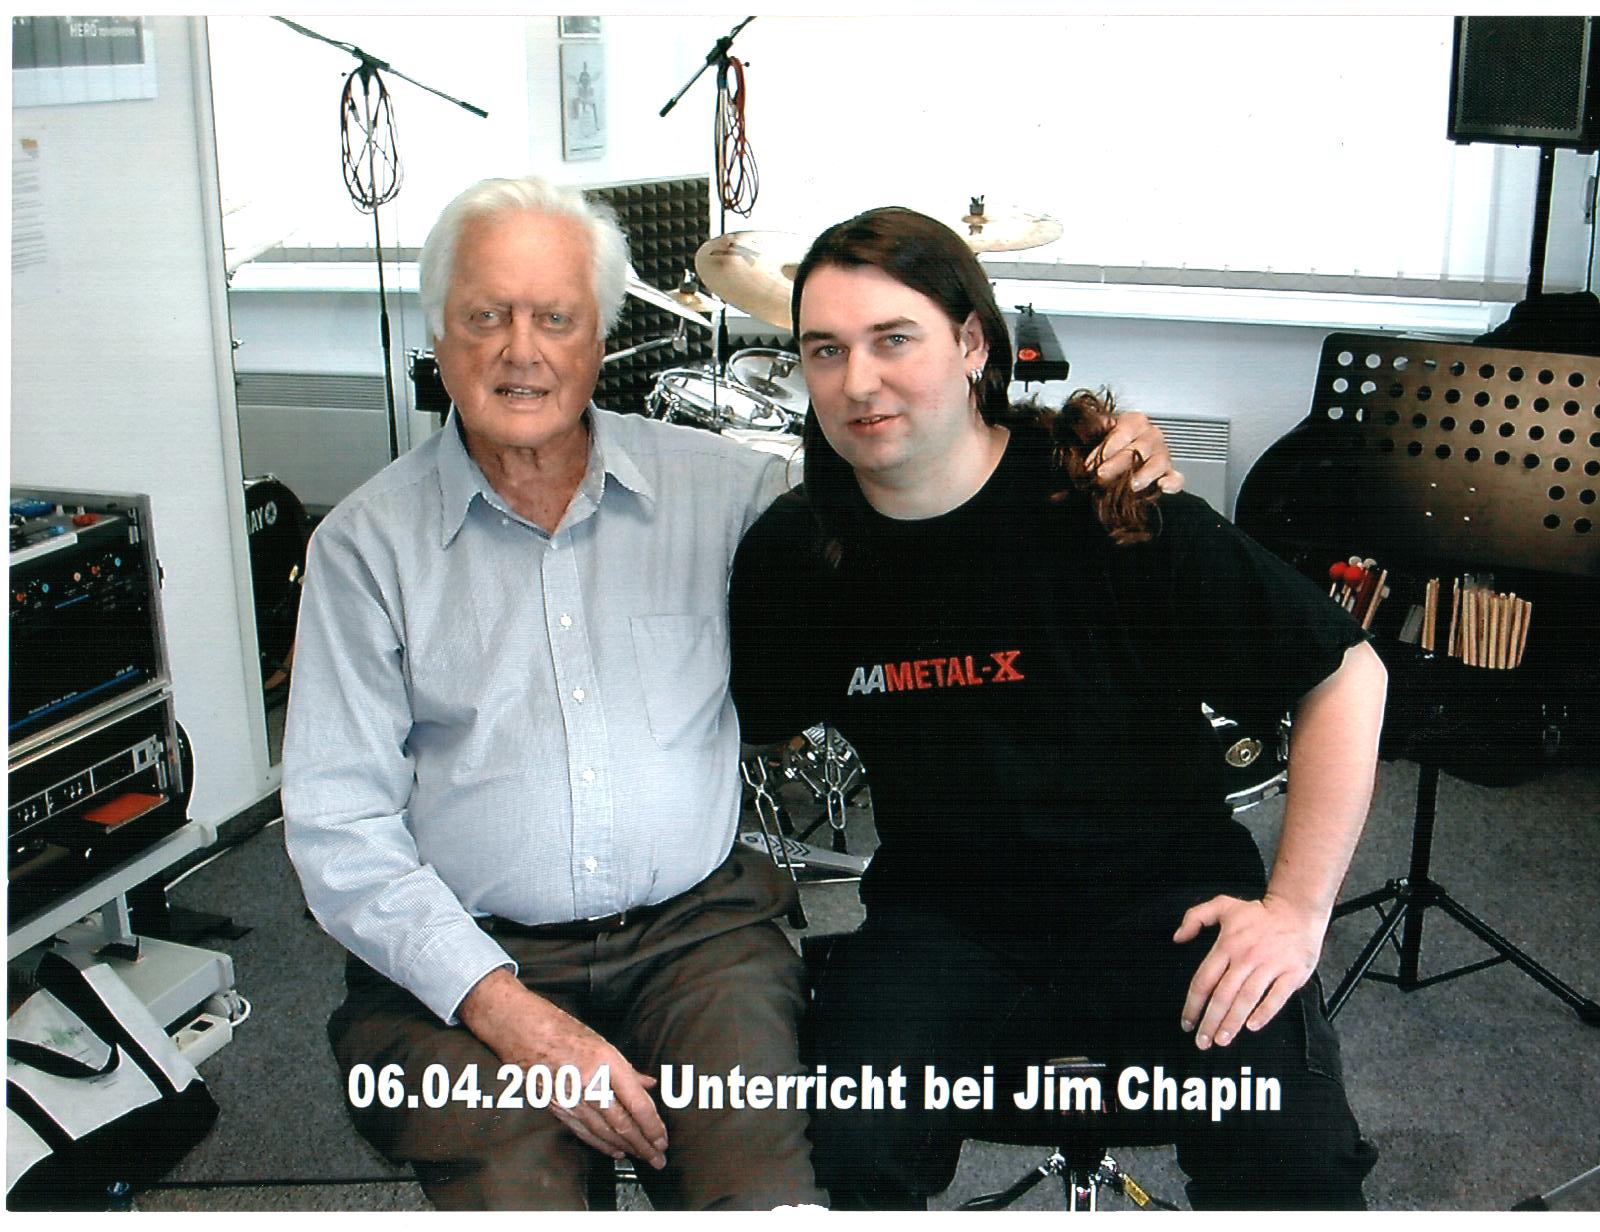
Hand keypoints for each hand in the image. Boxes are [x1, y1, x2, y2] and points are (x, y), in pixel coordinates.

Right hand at [459, 968, 667, 1167]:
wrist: (521, 1030)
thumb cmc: (561, 1029)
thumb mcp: (601, 1042)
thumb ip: (627, 1069)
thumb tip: (649, 1085)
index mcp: (606, 1062)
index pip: (636, 1102)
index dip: (652, 1125)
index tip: (662, 1139)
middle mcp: (590, 1082)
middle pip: (622, 1122)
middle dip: (644, 1144)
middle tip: (658, 1158)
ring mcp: (571, 1097)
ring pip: (604, 1131)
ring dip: (626, 1148)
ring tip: (642, 1158)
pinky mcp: (556, 1107)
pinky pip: (583, 1131)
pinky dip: (601, 1144)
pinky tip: (614, 1151)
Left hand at [1092, 410, 1184, 493]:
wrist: (1114, 464)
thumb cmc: (1106, 447)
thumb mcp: (1097, 434)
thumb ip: (1096, 429)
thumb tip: (1093, 429)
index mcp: (1134, 422)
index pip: (1124, 431)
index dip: (1107, 447)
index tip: (1093, 462)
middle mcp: (1151, 436)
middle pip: (1140, 447)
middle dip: (1119, 463)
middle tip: (1102, 475)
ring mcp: (1163, 455)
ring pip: (1159, 461)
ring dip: (1144, 474)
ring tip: (1130, 485)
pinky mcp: (1169, 475)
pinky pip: (1176, 478)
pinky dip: (1172, 482)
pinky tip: (1163, 486)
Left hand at [1172, 893, 1326, 1049]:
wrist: (1297, 910)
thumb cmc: (1258, 913)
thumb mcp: (1222, 905)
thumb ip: (1195, 917)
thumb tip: (1177, 937)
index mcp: (1227, 944)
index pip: (1204, 980)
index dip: (1193, 1004)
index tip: (1187, 1022)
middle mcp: (1246, 957)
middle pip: (1223, 995)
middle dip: (1210, 1021)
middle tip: (1202, 1042)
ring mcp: (1270, 965)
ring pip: (1247, 998)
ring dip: (1232, 1022)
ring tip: (1221, 1040)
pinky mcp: (1292, 972)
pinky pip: (1276, 996)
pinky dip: (1264, 1013)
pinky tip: (1252, 1026)